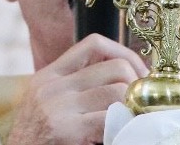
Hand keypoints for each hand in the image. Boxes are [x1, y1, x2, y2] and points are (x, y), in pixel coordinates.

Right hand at [7, 34, 145, 144]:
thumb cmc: (35, 139)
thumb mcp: (47, 102)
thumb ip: (74, 87)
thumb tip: (117, 79)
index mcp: (50, 75)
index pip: (94, 44)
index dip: (124, 53)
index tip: (138, 72)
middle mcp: (54, 86)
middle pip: (114, 67)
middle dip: (137, 83)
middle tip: (144, 101)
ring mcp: (61, 107)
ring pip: (118, 91)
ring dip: (133, 106)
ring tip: (134, 118)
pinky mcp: (68, 130)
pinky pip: (111, 119)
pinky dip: (125, 125)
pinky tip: (123, 132)